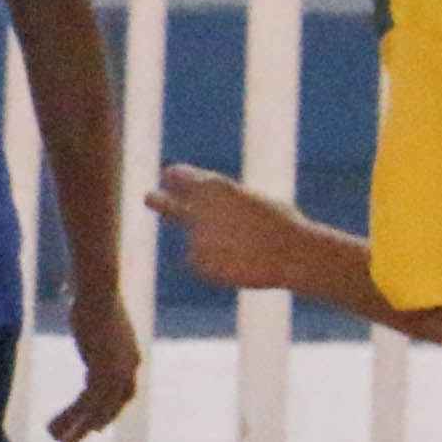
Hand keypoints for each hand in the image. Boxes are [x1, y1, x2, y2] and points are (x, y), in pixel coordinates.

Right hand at [46, 287, 144, 441]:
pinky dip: (69, 418)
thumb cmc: (95, 298)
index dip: (110, 413)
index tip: (95, 428)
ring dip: (75, 430)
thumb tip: (88, 328)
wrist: (99, 291)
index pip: (125, 396)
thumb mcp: (100, 324)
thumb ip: (96, 337)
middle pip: (110, 410)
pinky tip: (52, 427)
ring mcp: (117, 372)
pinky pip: (84, 404)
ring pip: (95, 411)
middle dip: (90, 429)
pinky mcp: (101, 372)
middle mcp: (129, 370)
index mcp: (132, 359)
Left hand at [150, 164, 320, 293]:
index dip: (176, 178)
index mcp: (212, 186)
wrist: (292, 253)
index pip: (178, 176)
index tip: (170, 178)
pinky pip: (201, 262)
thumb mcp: (250, 200)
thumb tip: (207, 211)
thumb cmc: (281, 223)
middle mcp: (196, 207)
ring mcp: (194, 235)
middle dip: (157, 200)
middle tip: (149, 197)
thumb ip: (222, 203)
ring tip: (244, 248)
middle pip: (164, 203)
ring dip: (214, 245)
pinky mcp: (196, 260)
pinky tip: (238, 262)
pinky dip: (215, 264)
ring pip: (196, 240)